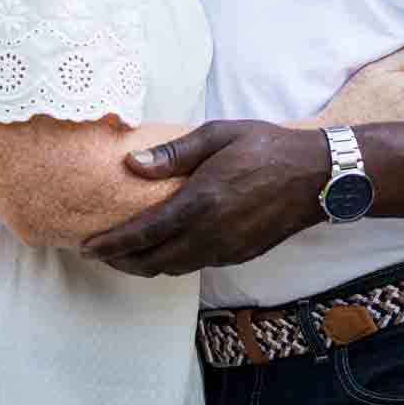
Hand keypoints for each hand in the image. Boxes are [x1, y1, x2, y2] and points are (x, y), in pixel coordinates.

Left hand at [79, 120, 327, 276]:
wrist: (317, 177)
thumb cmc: (266, 147)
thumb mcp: (218, 135)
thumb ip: (173, 153)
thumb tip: (131, 164)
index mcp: (201, 202)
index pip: (144, 233)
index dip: (111, 244)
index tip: (87, 246)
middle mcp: (210, 234)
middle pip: (153, 261)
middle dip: (120, 261)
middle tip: (98, 252)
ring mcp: (226, 249)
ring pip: (173, 268)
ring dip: (144, 265)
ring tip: (125, 253)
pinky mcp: (239, 255)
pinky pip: (195, 265)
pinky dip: (171, 263)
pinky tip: (164, 248)